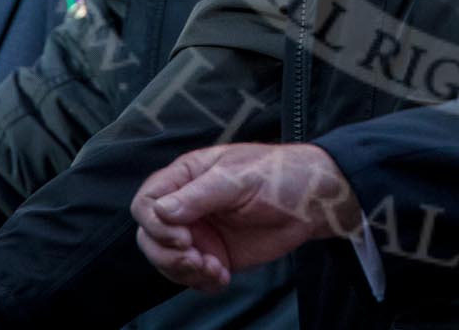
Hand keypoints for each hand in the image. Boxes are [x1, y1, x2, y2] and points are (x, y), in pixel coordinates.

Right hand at [132, 142, 361, 290]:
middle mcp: (187, 205)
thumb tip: (161, 211)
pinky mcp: (214, 255)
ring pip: (166, 259)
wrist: (312, 205)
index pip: (147, 201)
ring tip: (214, 268)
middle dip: (167, 253)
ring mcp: (199, 232)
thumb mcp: (238, 179)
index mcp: (187, 176)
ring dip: (183, 271)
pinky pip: (190, 276)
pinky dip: (200, 282)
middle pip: (149, 235)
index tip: (183, 237)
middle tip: (197, 259)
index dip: (155, 224)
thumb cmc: (278, 176)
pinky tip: (222, 275)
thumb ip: (199, 195)